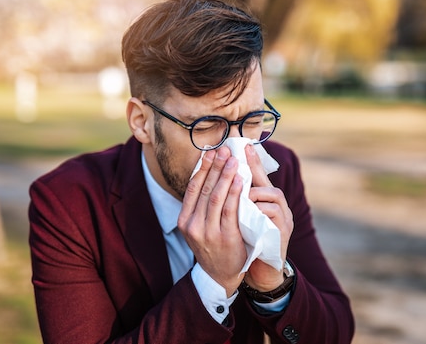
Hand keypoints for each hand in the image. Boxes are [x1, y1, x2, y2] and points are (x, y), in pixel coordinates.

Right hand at [178, 147, 246, 296]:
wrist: (219, 275)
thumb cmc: (212, 246)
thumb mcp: (199, 227)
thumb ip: (201, 206)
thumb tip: (210, 174)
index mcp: (184, 220)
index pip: (193, 187)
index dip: (202, 168)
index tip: (211, 152)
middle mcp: (192, 225)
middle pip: (204, 188)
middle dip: (215, 167)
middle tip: (224, 150)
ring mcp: (207, 232)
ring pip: (216, 196)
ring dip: (225, 176)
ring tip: (233, 161)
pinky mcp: (224, 237)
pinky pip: (230, 209)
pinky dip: (235, 192)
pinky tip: (240, 180)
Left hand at [243, 143, 293, 290]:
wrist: (262, 270)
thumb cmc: (250, 241)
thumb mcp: (243, 218)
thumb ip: (238, 200)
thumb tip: (221, 181)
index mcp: (268, 201)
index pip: (260, 176)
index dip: (253, 160)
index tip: (244, 145)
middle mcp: (279, 205)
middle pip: (265, 180)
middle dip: (249, 168)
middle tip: (233, 158)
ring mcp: (284, 217)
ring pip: (270, 194)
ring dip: (251, 192)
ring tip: (236, 189)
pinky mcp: (284, 230)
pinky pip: (272, 211)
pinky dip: (258, 208)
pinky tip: (247, 209)